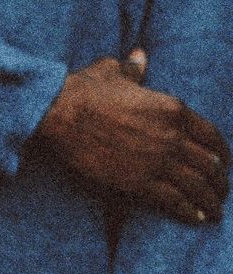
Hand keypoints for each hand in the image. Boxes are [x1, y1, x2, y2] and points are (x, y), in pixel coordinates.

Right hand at [32, 53, 229, 224]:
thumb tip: (139, 56)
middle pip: (210, 164)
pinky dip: (190, 211)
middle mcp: (172, 136)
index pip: (211, 135)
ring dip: (210, 201)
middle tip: (220, 191)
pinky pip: (175, 201)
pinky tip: (196, 218)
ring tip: (214, 211)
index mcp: (172, 108)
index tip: (223, 163)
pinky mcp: (139, 181)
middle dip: (219, 181)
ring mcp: (158, 161)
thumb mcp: (111, 72)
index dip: (222, 152)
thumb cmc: (82, 91)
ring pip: (197, 186)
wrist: (58, 114)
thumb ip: (133, 68)